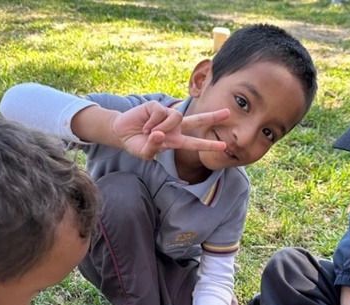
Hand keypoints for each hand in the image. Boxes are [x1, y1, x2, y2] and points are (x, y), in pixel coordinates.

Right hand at [110, 102, 229, 159]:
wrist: (121, 132)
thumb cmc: (136, 144)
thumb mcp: (145, 153)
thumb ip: (154, 147)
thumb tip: (160, 134)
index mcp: (175, 140)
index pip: (195, 143)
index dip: (208, 145)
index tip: (224, 147)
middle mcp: (174, 126)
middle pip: (197, 120)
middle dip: (212, 117)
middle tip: (228, 113)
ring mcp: (166, 115)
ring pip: (177, 117)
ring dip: (163, 127)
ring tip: (149, 132)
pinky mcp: (156, 105)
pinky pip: (160, 113)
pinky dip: (151, 122)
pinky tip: (144, 125)